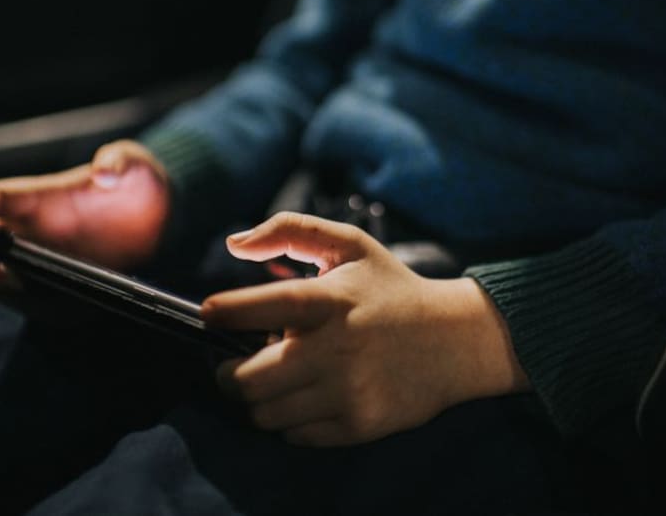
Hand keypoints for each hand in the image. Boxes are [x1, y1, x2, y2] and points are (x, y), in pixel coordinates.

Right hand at [0, 139, 169, 291]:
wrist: (160, 220)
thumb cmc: (137, 183)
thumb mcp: (134, 163)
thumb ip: (120, 161)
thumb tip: (104, 173)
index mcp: (36, 198)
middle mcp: (29, 231)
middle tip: (10, 276)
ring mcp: (40, 262)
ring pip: (4, 284)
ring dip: (18, 295)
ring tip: (54, 295)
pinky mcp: (58, 286)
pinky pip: (40, 307)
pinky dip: (49, 311)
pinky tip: (78, 307)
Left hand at [203, 212, 528, 446]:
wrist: (456, 341)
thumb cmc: (391, 289)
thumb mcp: (350, 245)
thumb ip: (290, 231)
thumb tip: (234, 243)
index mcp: (332, 301)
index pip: (260, 308)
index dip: (224, 311)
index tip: (210, 313)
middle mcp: (338, 349)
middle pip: (248, 380)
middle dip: (228, 372)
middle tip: (234, 362)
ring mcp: (349, 391)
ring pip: (264, 413)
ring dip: (257, 397)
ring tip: (274, 377)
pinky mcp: (359, 424)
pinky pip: (294, 434)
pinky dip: (288, 418)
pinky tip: (304, 395)